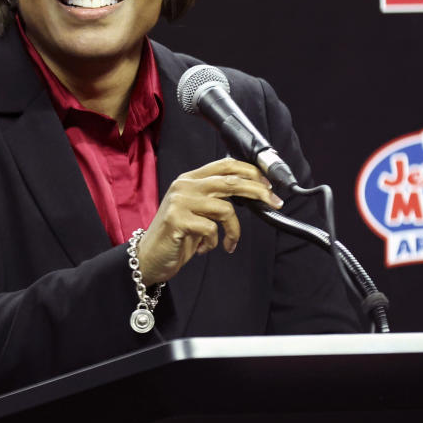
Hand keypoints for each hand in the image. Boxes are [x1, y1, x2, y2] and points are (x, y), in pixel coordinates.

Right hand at [137, 158, 282, 284]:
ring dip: (234, 231)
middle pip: (230, 182)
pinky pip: (212, 229)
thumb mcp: (197, 211)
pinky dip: (214, 242)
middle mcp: (184, 186)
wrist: (149, 257)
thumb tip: (251, 193)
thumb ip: (216, 198)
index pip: (225, 165)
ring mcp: (180, 202)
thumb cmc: (177, 235)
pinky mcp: (177, 220)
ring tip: (228, 242)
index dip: (250, 171)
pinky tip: (203, 248)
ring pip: (225, 209)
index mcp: (190, 179)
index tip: (267, 183)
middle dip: (257, 191)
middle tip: (273, 201)